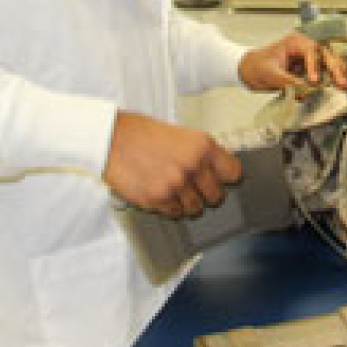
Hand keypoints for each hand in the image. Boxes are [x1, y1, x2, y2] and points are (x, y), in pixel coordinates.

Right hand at [102, 111, 240, 217]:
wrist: (112, 138)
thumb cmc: (143, 133)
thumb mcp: (181, 135)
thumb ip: (200, 153)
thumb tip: (216, 172)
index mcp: (202, 146)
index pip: (233, 173)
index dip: (226, 177)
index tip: (221, 179)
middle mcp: (192, 166)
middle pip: (216, 196)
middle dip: (207, 193)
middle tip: (195, 187)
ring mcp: (176, 185)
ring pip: (195, 208)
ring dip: (188, 202)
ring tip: (175, 189)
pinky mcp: (158, 199)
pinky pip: (174, 213)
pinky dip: (170, 207)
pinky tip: (161, 192)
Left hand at [237, 30, 346, 91]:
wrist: (248, 71)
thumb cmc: (256, 66)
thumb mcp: (269, 74)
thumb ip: (287, 82)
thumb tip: (304, 91)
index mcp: (295, 42)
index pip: (311, 51)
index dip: (314, 66)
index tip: (315, 81)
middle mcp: (305, 48)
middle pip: (325, 55)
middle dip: (335, 68)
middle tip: (342, 83)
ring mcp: (308, 58)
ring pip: (328, 63)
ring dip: (337, 74)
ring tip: (344, 86)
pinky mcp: (309, 70)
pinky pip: (323, 73)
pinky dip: (331, 79)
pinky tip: (337, 88)